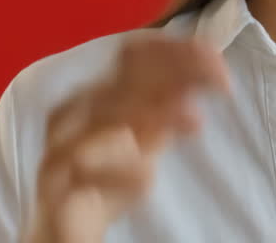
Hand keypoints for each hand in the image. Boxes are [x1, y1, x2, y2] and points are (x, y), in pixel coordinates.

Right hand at [24, 34, 231, 242]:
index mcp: (98, 93)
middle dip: (176, 73)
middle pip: (126, 77)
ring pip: (105, 115)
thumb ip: (170, 107)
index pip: (133, 54)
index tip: (216, 57)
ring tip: (194, 120)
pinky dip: (120, 169)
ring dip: (154, 113)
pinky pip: (85, 168)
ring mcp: (61, 143)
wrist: (64, 227)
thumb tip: (208, 72)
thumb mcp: (148, 138)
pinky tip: (148, 174)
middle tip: (221, 80)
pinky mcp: (54, 180)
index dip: (174, 51)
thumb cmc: (107, 175)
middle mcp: (76, 109)